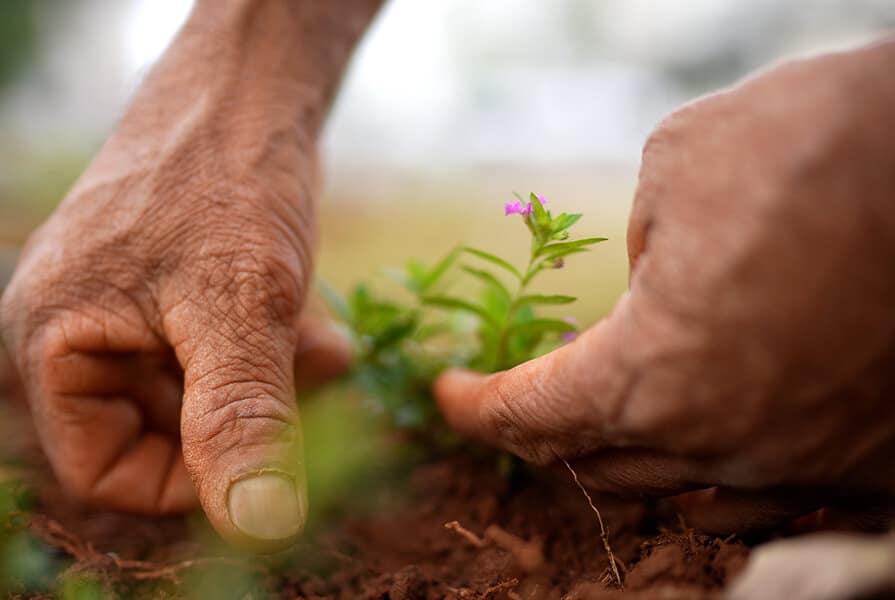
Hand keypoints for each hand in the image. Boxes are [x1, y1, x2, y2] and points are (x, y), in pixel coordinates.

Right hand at [0, 0, 381, 549]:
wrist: (251, 86)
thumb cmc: (229, 180)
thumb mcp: (240, 307)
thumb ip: (242, 419)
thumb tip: (260, 527)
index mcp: (56, 340)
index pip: (104, 470)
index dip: (186, 484)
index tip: (268, 461)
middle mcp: (82, 329)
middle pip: (159, 432)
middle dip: (245, 421)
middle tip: (310, 387)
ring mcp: (132, 307)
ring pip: (203, 393)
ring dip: (271, 386)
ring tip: (322, 347)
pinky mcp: (181, 289)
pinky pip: (223, 349)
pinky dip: (273, 351)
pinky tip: (319, 328)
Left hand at [436, 38, 894, 531]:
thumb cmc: (824, 146)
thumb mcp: (684, 167)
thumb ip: (641, 241)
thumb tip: (649, 278)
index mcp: (659, 373)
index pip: (534, 416)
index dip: (478, 407)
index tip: (449, 393)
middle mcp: (728, 442)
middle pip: (599, 463)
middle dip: (541, 435)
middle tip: (513, 406)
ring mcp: (807, 467)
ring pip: (684, 493)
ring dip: (625, 463)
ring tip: (597, 432)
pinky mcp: (874, 466)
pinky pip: (774, 503)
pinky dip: (717, 484)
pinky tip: (705, 462)